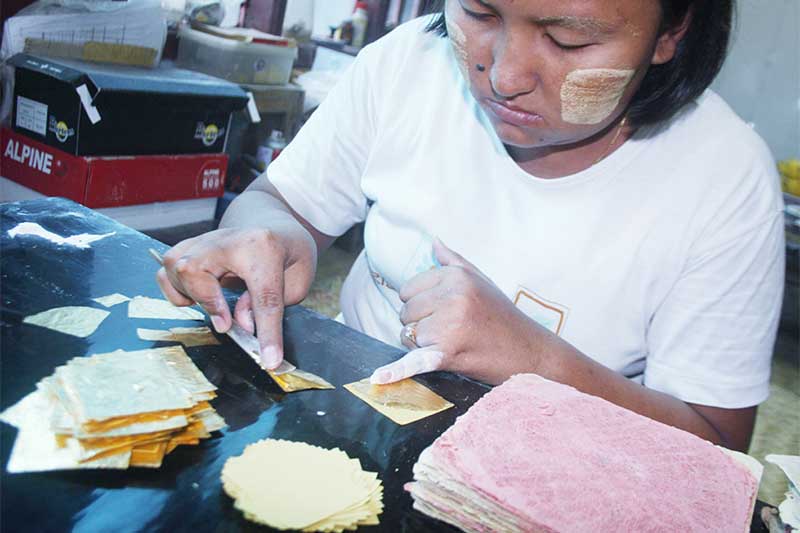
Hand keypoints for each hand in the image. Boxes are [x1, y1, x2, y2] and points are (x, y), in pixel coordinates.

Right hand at [155, 223, 316, 368]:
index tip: (269, 359)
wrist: (274, 223)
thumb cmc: (289, 252)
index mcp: (264, 247)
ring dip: (190, 296)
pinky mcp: (190, 247)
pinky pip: (166, 270)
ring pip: (175, 269)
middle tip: (226, 324)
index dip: (267, 333)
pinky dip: (174, 290)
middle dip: (207, 303)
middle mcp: (228, 240)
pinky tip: (196, 297)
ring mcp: (205, 241)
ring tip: (215, 306)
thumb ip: (274, 304)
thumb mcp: (298, 279)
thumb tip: (242, 324)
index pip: (264, 297)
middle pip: (196, 272)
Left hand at [370, 239, 553, 384]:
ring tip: (452, 344)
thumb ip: (454, 261)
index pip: (409, 289)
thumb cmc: (502, 316)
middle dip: (420, 324)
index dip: (421, 305)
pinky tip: (379, 378)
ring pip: (408, 336)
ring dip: (422, 344)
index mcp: (456, 276)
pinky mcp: (448, 352)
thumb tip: (433, 242)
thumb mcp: (482, 281)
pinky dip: (396, 371)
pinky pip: (413, 359)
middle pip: (406, 313)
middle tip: (450, 331)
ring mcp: (450, 324)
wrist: (530, 352)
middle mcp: (452, 296)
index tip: (443, 313)